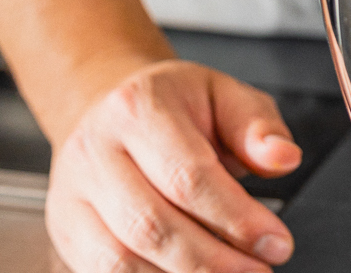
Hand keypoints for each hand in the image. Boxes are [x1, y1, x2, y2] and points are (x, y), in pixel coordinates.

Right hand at [46, 61, 302, 272]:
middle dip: (212, 261)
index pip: (188, 175)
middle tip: (258, 270)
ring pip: (119, 259)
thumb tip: (284, 158)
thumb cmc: (175, 104)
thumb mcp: (226, 95)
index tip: (276, 243)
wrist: (111, 107)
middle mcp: (95, 153)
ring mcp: (72, 197)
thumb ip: (258, 127)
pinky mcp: (67, 232)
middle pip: (152, 225)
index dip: (236, 218)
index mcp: (138, 108)